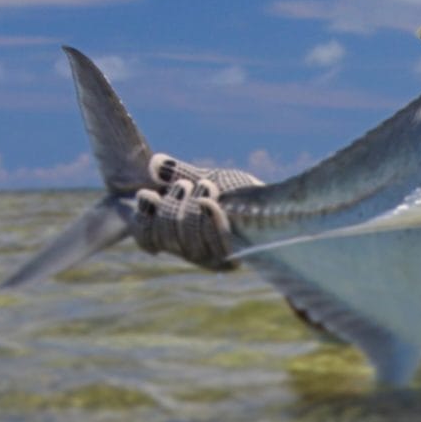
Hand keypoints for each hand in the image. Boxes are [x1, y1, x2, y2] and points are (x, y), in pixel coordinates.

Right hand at [129, 154, 260, 267]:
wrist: (277, 205)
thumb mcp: (204, 179)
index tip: (146, 193)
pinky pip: (215, 242)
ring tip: (203, 185)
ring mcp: (212, 258)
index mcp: (176, 237)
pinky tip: (210, 201)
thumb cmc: (237, 191)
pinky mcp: (234, 256)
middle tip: (183, 185)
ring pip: (187, 240)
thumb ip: (179, 173)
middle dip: (171, 207)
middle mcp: (191, 253)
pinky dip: (210, 219)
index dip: (142, 218)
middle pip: (166, 236)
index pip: (147, 238)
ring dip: (190, 210)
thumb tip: (155, 163)